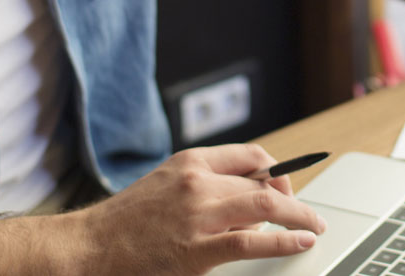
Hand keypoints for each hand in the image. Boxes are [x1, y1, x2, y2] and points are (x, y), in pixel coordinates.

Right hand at [54, 144, 327, 274]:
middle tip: (304, 213)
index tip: (286, 185)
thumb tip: (243, 190)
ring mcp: (199, 215)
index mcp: (190, 162)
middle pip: (263, 182)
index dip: (277, 171)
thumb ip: (200, 182)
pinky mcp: (199, 249)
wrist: (90, 247)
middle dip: (291, 197)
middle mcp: (198, 182)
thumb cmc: (125, 221)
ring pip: (266, 207)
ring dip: (299, 216)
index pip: (251, 156)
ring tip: (314, 226)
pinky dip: (285, 240)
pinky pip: (254, 241)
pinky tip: (301, 241)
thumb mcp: (164, 184)